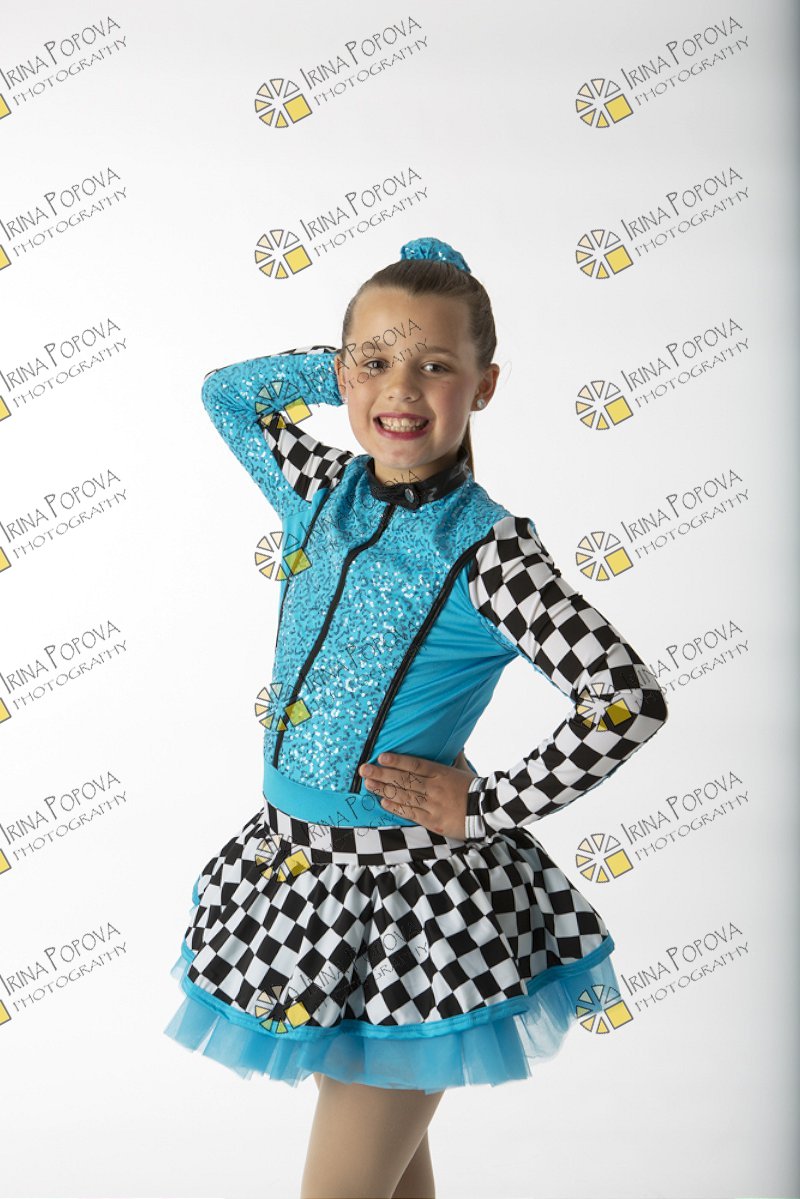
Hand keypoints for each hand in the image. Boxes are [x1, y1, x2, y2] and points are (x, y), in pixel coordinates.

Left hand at [359, 751, 476, 838]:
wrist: (488, 811)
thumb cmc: (474, 788)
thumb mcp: (464, 769)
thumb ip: (455, 757)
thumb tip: (455, 744)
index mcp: (441, 772)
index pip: (415, 765)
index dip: (397, 761)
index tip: (381, 757)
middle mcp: (434, 787)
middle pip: (404, 780)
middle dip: (381, 774)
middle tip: (363, 770)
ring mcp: (433, 805)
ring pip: (404, 796)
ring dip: (383, 790)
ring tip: (368, 785)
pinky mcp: (433, 821)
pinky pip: (411, 813)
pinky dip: (396, 807)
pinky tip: (383, 802)